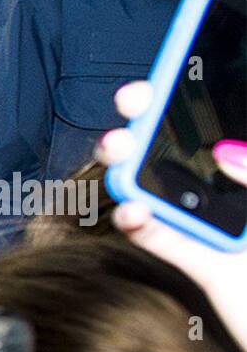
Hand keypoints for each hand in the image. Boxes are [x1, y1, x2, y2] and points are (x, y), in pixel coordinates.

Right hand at [97, 80, 246, 351]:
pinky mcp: (199, 263)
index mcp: (245, 177)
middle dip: (142, 132)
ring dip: (129, 174)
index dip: (179, 103)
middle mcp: (228, 195)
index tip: (153, 88)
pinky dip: (139, 225)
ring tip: (118, 162)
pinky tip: (131, 213)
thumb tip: (222, 152)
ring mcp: (212, 227)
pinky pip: (161, 239)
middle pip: (176, 154)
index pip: (213, 133)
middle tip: (127, 119)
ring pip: (159, 191)